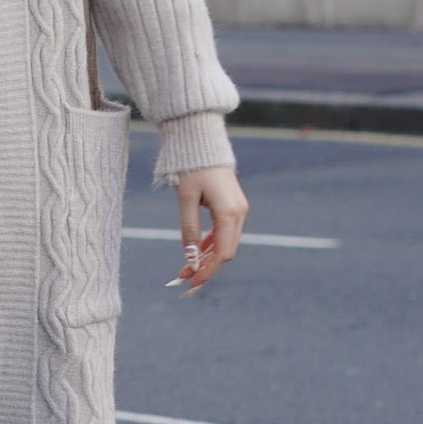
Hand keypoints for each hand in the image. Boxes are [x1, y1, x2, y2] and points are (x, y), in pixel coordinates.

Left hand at [174, 165, 248, 290]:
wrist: (202, 142)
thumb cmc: (192, 168)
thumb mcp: (185, 198)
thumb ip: (189, 228)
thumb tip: (190, 257)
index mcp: (229, 213)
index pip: (222, 252)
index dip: (208, 270)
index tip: (191, 281)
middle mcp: (239, 213)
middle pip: (225, 250)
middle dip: (206, 266)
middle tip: (183, 276)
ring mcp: (238, 209)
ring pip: (225, 243)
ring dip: (207, 256)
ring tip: (186, 266)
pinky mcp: (233, 206)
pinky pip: (224, 232)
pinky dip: (211, 243)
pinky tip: (196, 251)